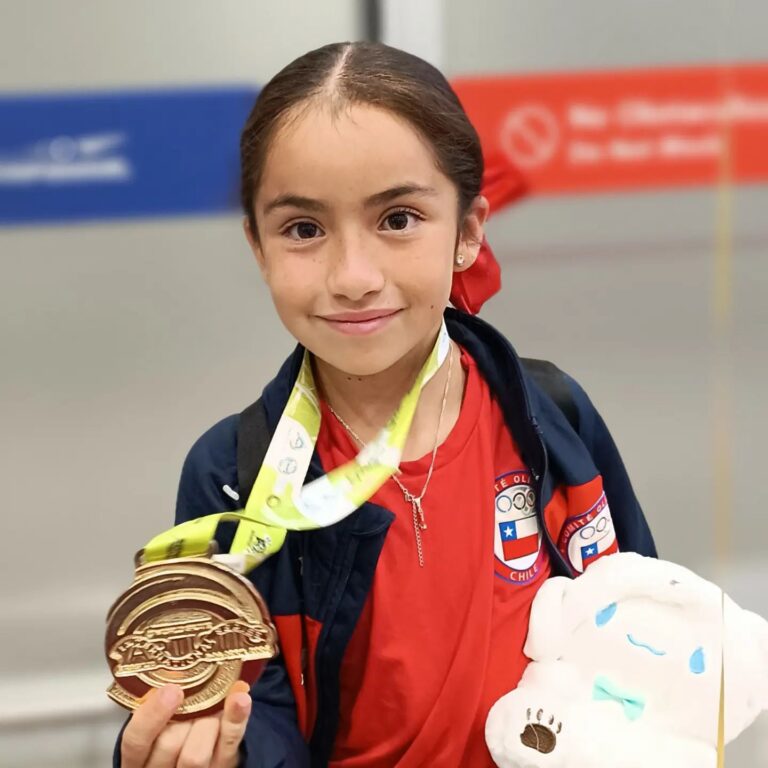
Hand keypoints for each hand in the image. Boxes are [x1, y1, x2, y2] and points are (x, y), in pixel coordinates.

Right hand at [121, 682, 251, 767]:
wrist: (204, 750)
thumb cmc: (173, 727)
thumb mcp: (159, 717)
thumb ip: (159, 702)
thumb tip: (177, 671)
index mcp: (138, 756)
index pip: (135, 741)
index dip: (151, 717)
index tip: (172, 690)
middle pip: (168, 745)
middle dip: (186, 716)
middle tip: (196, 698)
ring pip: (194, 756)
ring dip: (208, 722)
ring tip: (213, 707)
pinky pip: (228, 747)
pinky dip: (235, 719)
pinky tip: (240, 698)